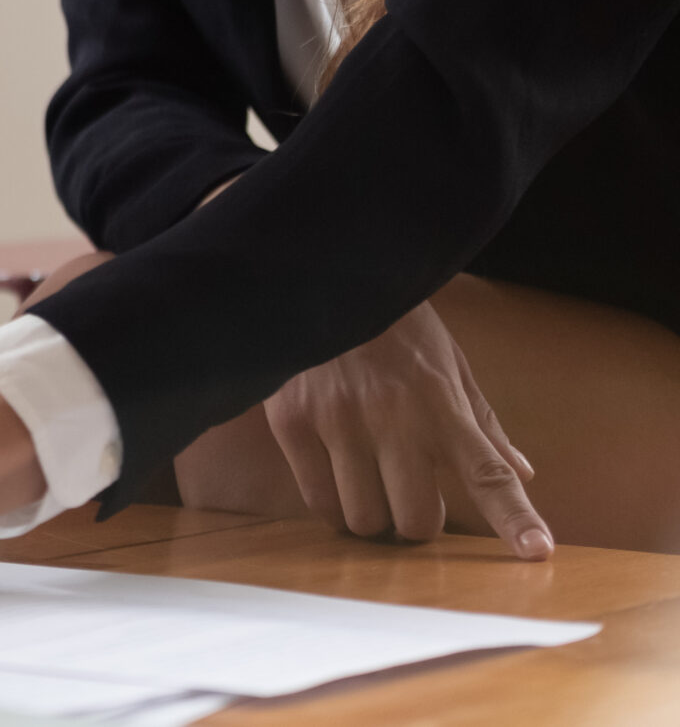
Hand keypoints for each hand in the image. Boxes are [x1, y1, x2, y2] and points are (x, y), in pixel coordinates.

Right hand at [261, 299, 550, 555]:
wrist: (317, 278)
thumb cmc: (393, 324)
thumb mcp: (449, 362)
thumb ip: (481, 423)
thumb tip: (522, 473)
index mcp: (440, 403)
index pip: (487, 473)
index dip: (514, 518)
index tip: (537, 552)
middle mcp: (393, 418)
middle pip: (417, 519)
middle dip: (416, 525)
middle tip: (409, 504)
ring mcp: (339, 423)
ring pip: (364, 518)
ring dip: (372, 517)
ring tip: (367, 490)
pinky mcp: (293, 423)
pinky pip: (318, 499)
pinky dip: (332, 505)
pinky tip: (334, 481)